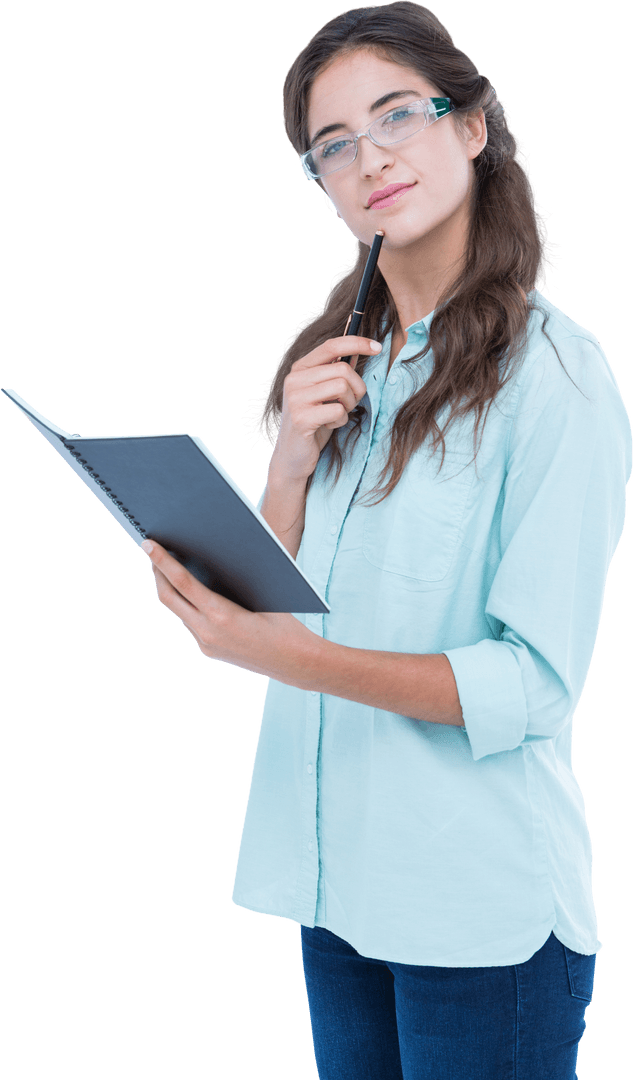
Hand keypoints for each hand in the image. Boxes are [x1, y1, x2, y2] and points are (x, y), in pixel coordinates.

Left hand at [141, 540, 318, 678]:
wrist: (295, 662)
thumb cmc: (285, 623)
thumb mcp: (261, 595)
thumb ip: (231, 582)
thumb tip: (209, 557)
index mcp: (220, 614)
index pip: (182, 582)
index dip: (162, 560)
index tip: (147, 544)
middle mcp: (207, 632)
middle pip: (169, 597)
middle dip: (158, 572)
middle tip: (151, 550)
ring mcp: (205, 644)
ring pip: (176, 610)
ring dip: (169, 588)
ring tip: (166, 567)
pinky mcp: (208, 651)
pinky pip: (189, 622)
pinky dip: (185, 604)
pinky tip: (188, 592)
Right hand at [270, 335, 380, 483]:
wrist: (292, 457)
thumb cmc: (314, 422)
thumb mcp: (324, 393)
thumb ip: (336, 372)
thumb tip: (359, 349)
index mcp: (300, 369)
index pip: (331, 346)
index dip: (357, 342)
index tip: (378, 347)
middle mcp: (294, 380)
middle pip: (343, 369)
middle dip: (356, 388)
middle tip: (349, 403)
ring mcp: (295, 399)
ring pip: (342, 387)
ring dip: (348, 404)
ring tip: (337, 414)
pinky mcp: (301, 418)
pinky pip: (337, 410)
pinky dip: (341, 420)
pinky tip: (328, 426)